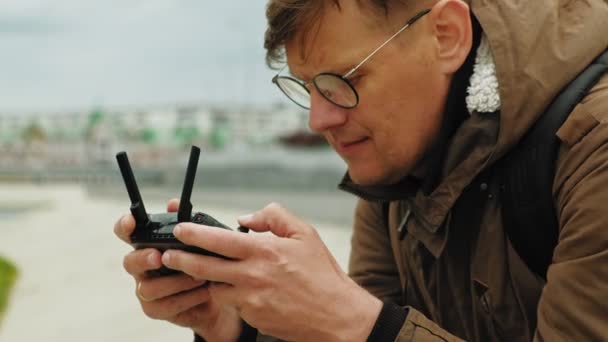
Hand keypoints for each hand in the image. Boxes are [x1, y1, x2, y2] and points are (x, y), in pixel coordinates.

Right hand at [113, 199, 242, 341]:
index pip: (126, 233)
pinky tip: (204, 291)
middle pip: (129, 262)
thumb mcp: (201, 240)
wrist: (220, 294)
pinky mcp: (156, 309)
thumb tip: (173, 204)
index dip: (124, 226)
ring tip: (198, 276)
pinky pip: (164, 306)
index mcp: (149, 245)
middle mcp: (142, 268)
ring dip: (175, 281)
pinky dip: (187, 297)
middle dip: (143, 258)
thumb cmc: (204, 261)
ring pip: (148, 288)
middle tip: (159, 256)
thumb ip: (186, 222)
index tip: (131, 222)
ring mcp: (147, 290)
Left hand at [161, 203, 381, 341]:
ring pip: (216, 288)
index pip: (218, 240)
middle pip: (204, 268)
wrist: (336, 316)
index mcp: (263, 251)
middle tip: (167, 255)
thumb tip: (245, 218)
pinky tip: (243, 291)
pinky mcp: (253, 318)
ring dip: (210, 280)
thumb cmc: (322, 274)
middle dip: (180, 260)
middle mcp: (252, 276)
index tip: (179, 229)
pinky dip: (233, 295)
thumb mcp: (305, 234)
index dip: (194, 234)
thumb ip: (274, 217)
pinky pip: (234, 304)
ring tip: (209, 273)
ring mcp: (251, 300)